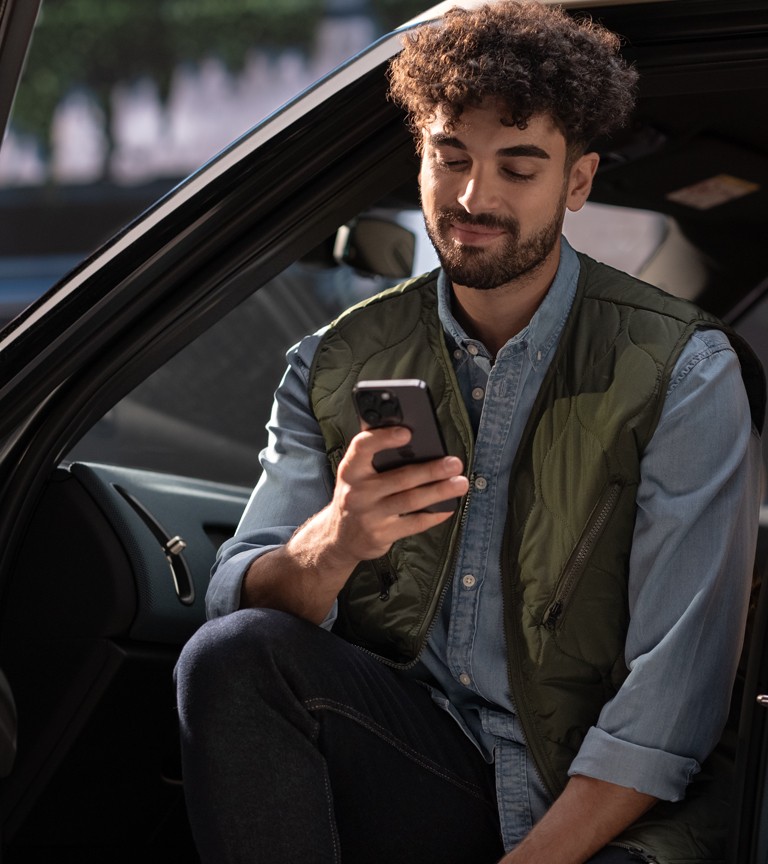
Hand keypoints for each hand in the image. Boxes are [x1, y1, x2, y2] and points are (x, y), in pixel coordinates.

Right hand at [241, 425, 467, 622]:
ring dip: (440, 491)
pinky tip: (449, 506)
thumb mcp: (356, 473)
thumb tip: (408, 432)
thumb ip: (375, 454)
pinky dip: (434, 515)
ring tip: (460, 483)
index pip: (362, 447)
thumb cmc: (356, 495)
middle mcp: (357, 492)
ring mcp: (369, 515)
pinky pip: (413, 523)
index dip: (384, 438)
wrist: (339, 537)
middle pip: (400, 477)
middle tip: (455, 463)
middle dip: (431, 469)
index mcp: (350, 469)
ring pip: (411, 500)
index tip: (407, 432)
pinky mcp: (381, 535)